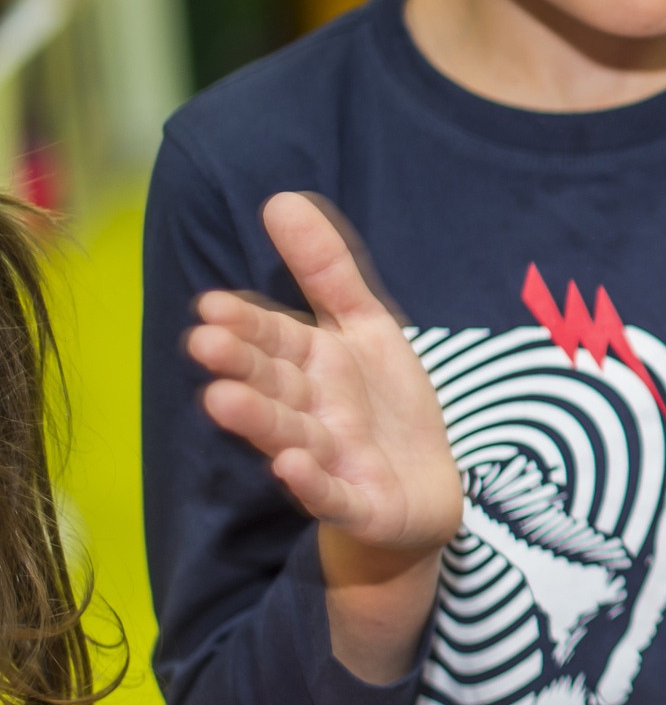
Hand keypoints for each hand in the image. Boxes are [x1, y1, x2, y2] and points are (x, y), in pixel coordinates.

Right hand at [187, 193, 460, 561]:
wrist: (423, 492)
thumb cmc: (382, 405)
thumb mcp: (366, 327)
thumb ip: (327, 270)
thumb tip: (280, 199)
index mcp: (313, 365)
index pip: (274, 338)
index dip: (247, 323)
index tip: (211, 305)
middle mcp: (312, 411)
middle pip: (273, 385)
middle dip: (241, 365)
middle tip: (203, 344)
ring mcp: (331, 460)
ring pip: (290, 435)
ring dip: (258, 420)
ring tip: (222, 400)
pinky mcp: (358, 505)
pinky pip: (333, 494)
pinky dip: (311, 483)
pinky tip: (289, 465)